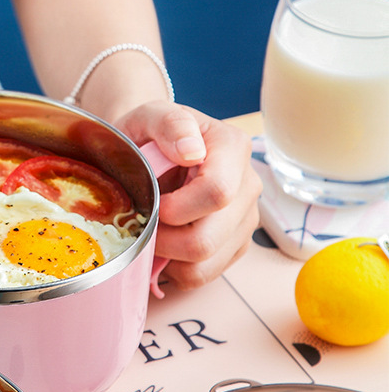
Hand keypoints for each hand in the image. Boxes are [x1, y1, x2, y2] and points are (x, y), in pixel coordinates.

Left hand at [116, 100, 261, 289]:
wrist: (151, 148)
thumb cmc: (149, 133)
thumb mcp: (151, 116)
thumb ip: (170, 124)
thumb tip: (192, 152)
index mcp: (232, 149)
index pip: (217, 193)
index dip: (176, 209)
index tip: (153, 201)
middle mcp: (247, 185)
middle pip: (207, 239)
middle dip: (163, 240)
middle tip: (143, 223)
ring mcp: (244, 219)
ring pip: (205, 265)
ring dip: (167, 257)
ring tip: (154, 231)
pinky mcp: (234, 245)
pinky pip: (203, 275)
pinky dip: (176, 267)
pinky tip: (166, 243)